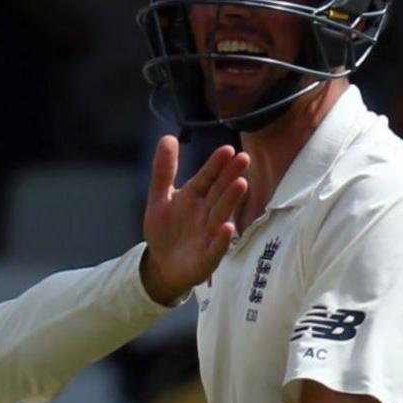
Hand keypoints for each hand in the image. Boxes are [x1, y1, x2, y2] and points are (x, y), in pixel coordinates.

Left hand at [139, 136, 249, 304]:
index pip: (207, 177)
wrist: (162, 264)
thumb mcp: (159, 198)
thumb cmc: (166, 229)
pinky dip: (222, 239)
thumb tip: (168, 137)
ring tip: (240, 184)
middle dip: (230, 176)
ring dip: (231, 200)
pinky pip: (216, 247)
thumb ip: (164, 170)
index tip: (228, 149)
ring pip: (221, 214)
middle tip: (243, 158)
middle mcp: (206, 212)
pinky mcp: (209, 256)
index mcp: (194, 196)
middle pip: (219, 192)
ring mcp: (209, 233)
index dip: (216, 164)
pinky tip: (226, 228)